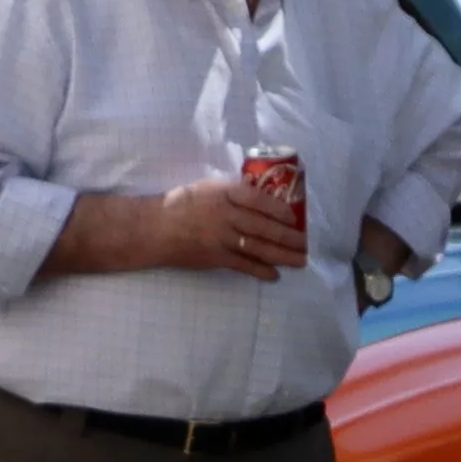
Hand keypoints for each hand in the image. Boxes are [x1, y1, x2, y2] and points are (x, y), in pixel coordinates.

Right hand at [165, 172, 306, 276]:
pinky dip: (261, 271)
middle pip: (264, 227)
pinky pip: (243, 265)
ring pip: (258, 248)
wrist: (155, 228)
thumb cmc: (182, 204)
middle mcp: (225, 215)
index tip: (293, 216)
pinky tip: (274, 275)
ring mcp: (221, 238)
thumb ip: (234, 190)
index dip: (279, 209)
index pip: (258, 200)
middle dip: (289, 237)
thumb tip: (259, 186)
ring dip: (282, 256)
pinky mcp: (216, 258)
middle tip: (305, 243)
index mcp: (224, 193)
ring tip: (299, 260)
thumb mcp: (208, 187)